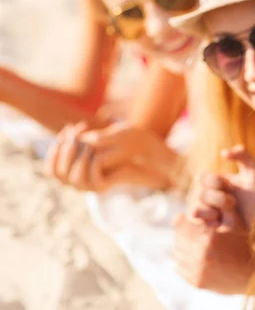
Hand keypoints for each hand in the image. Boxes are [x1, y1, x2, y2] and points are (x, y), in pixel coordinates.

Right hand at [45, 122, 175, 190]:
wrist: (141, 155)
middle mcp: (78, 180)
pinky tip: (95, 149)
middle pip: (58, 173)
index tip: (68, 129)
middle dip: (65, 150)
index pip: (52, 166)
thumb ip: (82, 138)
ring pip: (73, 178)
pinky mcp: (102, 186)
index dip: (55, 148)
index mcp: (72, 170)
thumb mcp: (99, 138)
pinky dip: (91, 163)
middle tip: (76, 132)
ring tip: (87, 141)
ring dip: (78, 157)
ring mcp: (89, 185)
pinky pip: (91, 178)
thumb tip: (66, 129)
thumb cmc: (121, 143)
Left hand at [173, 177, 254, 293]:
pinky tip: (199, 259)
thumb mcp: (235, 220)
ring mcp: (197, 271)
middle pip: (177, 238)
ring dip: (183, 247)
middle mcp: (200, 256)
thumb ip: (219, 203)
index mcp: (208, 238)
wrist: (253, 274)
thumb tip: (201, 184)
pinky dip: (186, 262)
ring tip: (196, 245)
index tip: (190, 219)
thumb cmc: (244, 242)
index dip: (184, 219)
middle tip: (194, 232)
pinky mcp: (196, 282)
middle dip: (184, 233)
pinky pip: (180, 268)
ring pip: (177, 253)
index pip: (179, 222)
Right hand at [186, 145, 254, 227]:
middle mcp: (208, 197)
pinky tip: (222, 222)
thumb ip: (243, 155)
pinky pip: (201, 226)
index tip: (229, 185)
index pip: (201, 177)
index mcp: (215, 182)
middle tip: (234, 202)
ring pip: (196, 210)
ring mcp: (208, 213)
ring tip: (229, 212)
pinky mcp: (212, 228)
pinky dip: (212, 223)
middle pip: (199, 194)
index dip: (214, 181)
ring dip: (215, 211)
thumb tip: (223, 153)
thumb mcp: (254, 172)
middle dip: (219, 198)